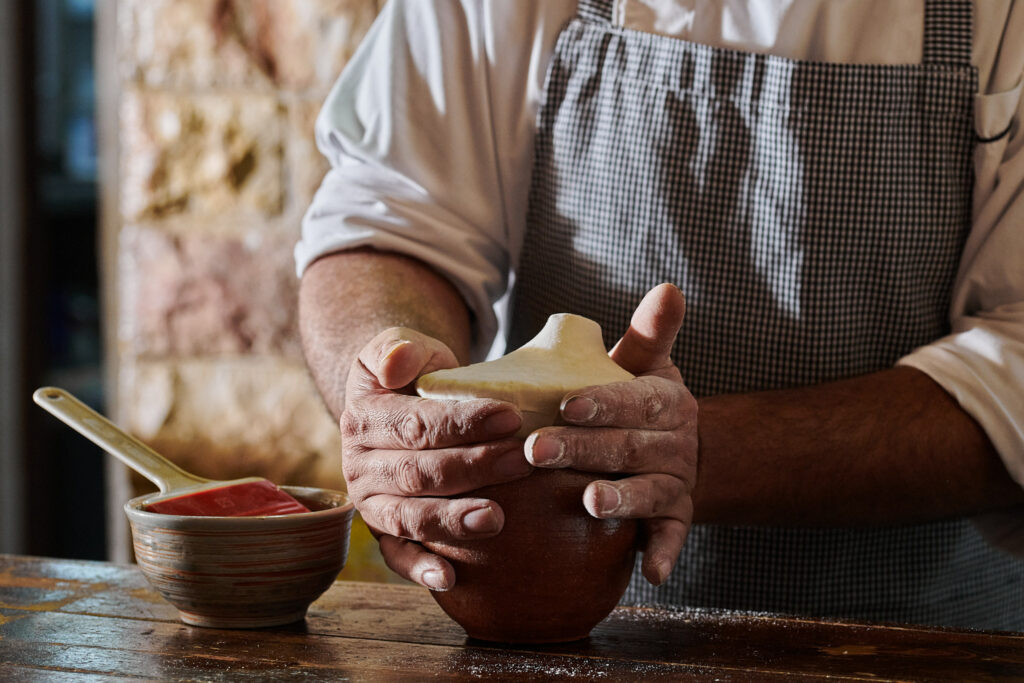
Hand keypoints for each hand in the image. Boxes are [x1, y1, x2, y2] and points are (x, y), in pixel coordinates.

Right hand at [340, 328, 528, 590]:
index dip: (462, 423)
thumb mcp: (404, 346)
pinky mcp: (385, 534)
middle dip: (474, 468)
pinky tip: (451, 579)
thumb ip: (398, 346)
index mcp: (363, 419)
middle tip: (522, 462)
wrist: (403, 404)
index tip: (510, 416)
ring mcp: (371, 504)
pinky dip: (421, 569)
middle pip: (419, 473)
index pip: (415, 425)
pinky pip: (397, 557)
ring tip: (496, 518)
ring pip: (409, 516)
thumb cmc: (415, 374)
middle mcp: (360, 466)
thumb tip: (396, 364)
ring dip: (452, 520)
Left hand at [524, 284, 696, 584]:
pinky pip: (674, 536)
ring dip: (624, 498)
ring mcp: (678, 481)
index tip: (566, 405)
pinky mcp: (678, 517)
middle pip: (630, 446)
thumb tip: (670, 287)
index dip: (603, 402)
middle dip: (585, 449)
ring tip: (590, 501)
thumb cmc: (639, 398)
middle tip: (537, 451)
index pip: (635, 398)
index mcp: (667, 400)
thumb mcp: (645, 363)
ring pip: (652, 491)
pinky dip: (665, 553)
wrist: (675, 443)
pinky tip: (650, 572)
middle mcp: (677, 441)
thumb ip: (648, 332)